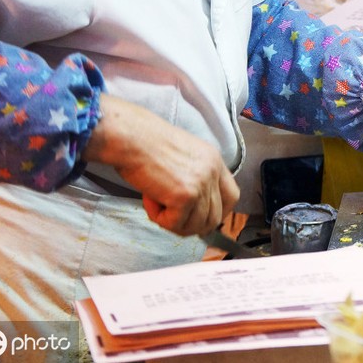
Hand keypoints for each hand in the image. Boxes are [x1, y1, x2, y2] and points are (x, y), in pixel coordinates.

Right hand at [85, 94, 239, 235]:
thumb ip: (195, 177)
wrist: (130, 136)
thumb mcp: (183, 156)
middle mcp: (213, 171)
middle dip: (192, 224)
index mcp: (215, 160)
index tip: (200, 218)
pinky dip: (159, 218)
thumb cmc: (146, 145)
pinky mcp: (185, 196)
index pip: (232, 196)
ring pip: (196, 225)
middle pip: (215, 217)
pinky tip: (150, 199)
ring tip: (156, 202)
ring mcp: (201, 184)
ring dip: (173, 221)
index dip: (217, 213)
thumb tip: (195, 208)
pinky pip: (175, 223)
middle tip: (169, 215)